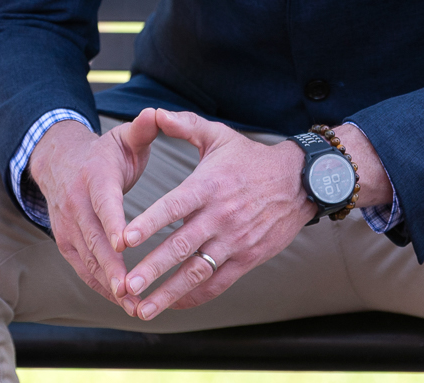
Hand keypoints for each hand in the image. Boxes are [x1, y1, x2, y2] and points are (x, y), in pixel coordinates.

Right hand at [27, 113, 160, 304]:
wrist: (60, 163)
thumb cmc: (104, 154)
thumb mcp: (123, 138)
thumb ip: (142, 129)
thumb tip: (156, 113)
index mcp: (95, 178)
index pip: (104, 202)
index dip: (113, 222)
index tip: (125, 242)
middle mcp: (77, 205)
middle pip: (94, 239)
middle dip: (113, 267)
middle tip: (133, 290)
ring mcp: (69, 227)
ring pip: (89, 260)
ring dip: (110, 284)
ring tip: (135, 306)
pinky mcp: (67, 244)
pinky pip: (84, 269)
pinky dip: (103, 287)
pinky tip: (124, 304)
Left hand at [113, 109, 312, 320]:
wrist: (299, 182)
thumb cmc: (250, 158)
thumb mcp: (219, 136)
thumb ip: (184, 125)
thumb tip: (155, 113)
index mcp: (208, 186)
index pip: (174, 206)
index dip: (149, 223)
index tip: (124, 239)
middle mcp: (220, 216)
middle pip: (182, 246)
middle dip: (152, 268)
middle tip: (126, 284)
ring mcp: (234, 240)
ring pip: (197, 271)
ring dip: (168, 292)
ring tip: (142, 308)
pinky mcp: (247, 258)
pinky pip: (217, 283)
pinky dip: (194, 297)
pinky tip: (172, 305)